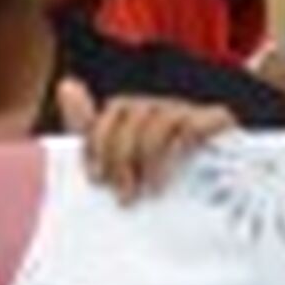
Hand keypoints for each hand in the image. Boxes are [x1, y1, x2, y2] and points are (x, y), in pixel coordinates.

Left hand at [57, 77, 235, 204]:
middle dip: (120, 156)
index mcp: (139, 114)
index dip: (99, 141)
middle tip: (123, 196)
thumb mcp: (119, 162)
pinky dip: (182, 145)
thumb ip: (91, 128)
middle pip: (132, 112)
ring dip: (149, 158)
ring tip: (150, 192)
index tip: (94, 178)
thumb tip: (66, 84)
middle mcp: (163, 107)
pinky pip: (195, 123)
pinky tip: (176, 173)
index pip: (114, 111)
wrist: (218, 201)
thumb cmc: (161, 183)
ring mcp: (191, 112)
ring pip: (159, 118)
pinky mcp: (217, 122)